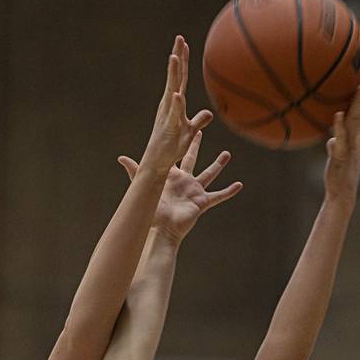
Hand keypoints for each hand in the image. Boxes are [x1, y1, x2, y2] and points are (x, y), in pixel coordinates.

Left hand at [118, 131, 241, 244]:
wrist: (162, 231)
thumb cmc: (152, 213)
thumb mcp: (145, 187)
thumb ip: (135, 171)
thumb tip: (121, 157)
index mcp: (171, 176)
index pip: (175, 154)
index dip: (177, 142)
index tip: (178, 128)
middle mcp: (184, 181)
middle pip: (192, 158)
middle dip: (196, 144)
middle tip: (202, 130)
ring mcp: (194, 191)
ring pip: (209, 174)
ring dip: (218, 165)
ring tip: (227, 154)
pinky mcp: (202, 202)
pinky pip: (219, 196)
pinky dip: (229, 191)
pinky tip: (239, 185)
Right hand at [139, 36, 212, 176]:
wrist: (157, 164)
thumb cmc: (172, 148)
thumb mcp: (189, 132)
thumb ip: (198, 122)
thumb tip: (209, 113)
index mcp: (174, 105)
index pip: (180, 79)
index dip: (182, 61)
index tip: (183, 43)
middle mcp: (169, 107)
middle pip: (175, 79)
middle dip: (177, 59)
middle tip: (179, 38)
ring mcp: (168, 116)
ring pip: (172, 92)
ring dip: (173, 76)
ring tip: (174, 57)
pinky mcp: (169, 129)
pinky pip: (174, 115)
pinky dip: (175, 104)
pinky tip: (177, 94)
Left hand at [323, 70, 359, 205]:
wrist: (340, 193)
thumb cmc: (338, 174)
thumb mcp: (337, 155)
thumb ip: (336, 144)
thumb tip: (331, 139)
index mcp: (355, 137)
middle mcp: (356, 139)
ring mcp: (350, 148)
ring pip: (356, 122)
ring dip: (359, 104)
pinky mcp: (341, 158)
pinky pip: (341, 140)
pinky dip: (339, 128)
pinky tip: (337, 116)